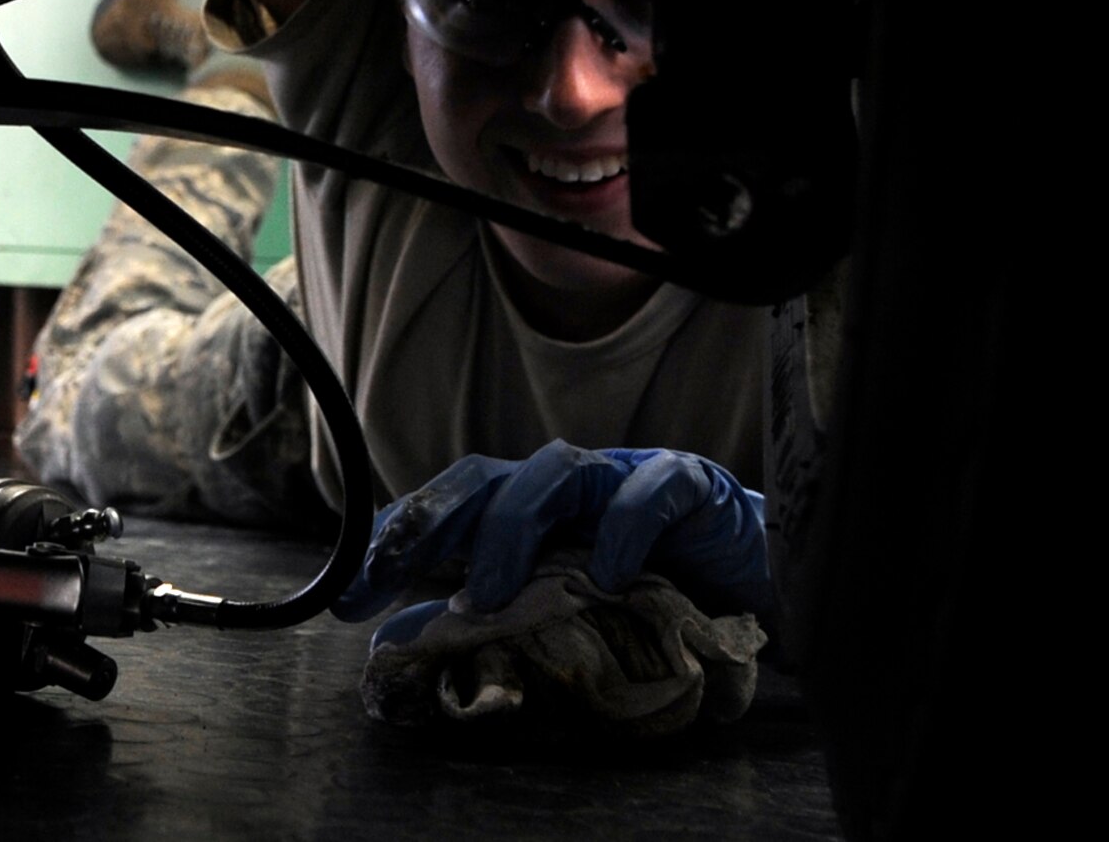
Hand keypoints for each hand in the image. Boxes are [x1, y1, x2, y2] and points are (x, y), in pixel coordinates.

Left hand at [331, 440, 770, 623]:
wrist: (760, 581)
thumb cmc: (654, 591)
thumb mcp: (562, 610)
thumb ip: (489, 617)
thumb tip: (400, 638)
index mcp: (530, 508)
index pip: (448, 507)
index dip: (395, 540)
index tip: (348, 595)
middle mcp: (567, 482)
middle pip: (483, 476)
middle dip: (430, 520)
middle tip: (390, 574)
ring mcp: (625, 474)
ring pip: (554, 470)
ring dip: (512, 527)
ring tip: (488, 593)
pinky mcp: (689, 484)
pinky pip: (651, 489)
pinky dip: (626, 524)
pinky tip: (611, 571)